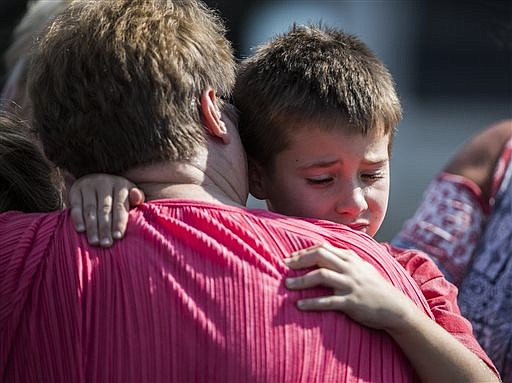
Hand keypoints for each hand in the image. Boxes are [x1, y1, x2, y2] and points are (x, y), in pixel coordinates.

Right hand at [69, 174, 144, 246]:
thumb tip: (136, 195)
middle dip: (105, 228)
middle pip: (104, 209)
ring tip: (94, 242)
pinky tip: (80, 230)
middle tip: (106, 244)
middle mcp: (104, 183)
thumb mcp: (130, 195)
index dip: (119, 222)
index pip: (119, 206)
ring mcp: (88, 185)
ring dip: (92, 227)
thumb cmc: (118, 195)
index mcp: (120, 185)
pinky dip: (77, 218)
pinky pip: (76, 206)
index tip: (118, 236)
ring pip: (90, 209)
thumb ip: (137, 198)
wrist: (98, 181)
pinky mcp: (75, 190)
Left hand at [284, 242, 413, 330]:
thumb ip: (344, 260)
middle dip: (299, 260)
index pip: (322, 248)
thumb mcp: (361, 267)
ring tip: (287, 284)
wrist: (395, 308)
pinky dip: (312, 303)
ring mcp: (350, 284)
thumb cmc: (374, 288)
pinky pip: (328, 301)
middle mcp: (349, 268)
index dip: (303, 252)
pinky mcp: (352, 302)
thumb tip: (324, 253)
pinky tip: (299, 305)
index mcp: (350, 258)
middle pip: (319, 256)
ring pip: (321, 276)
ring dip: (301, 280)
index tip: (289, 258)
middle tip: (283, 266)